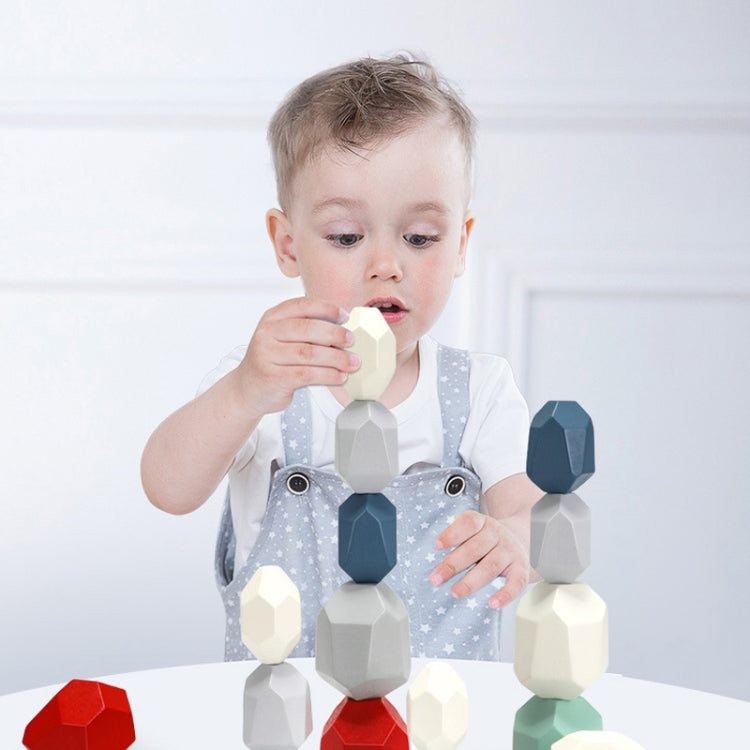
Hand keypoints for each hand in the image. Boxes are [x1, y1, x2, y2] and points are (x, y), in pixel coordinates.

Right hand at [235, 297, 360, 415]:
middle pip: (308, 329)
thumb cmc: (273, 362)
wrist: (248, 389)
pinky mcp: (272, 376)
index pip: (302, 305)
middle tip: (352, 340)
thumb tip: (343, 330)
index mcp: (272, 318)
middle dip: (335, 334)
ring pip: (309, 354)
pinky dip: (328, 375)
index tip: (345, 316)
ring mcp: (267, 355)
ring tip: (352, 362)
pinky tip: (340, 377)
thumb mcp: (282, 339)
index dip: (326, 308)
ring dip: (336, 358)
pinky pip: (307, 374)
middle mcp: (267, 333)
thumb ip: (306, 331)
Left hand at [429, 510, 529, 608]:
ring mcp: (510, 551)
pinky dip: (505, 595)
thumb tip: (431, 562)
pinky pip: (516, 583)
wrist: (517, 538)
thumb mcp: (472, 531)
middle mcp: (497, 534)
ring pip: (490, 567)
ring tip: (455, 592)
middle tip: (435, 578)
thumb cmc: (483, 539)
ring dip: (471, 581)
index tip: (436, 545)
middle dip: (453, 564)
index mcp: (482, 522)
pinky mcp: (521, 568)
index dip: (452, 534)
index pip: (468, 523)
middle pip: (474, 548)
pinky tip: (492, 603)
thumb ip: (455, 541)